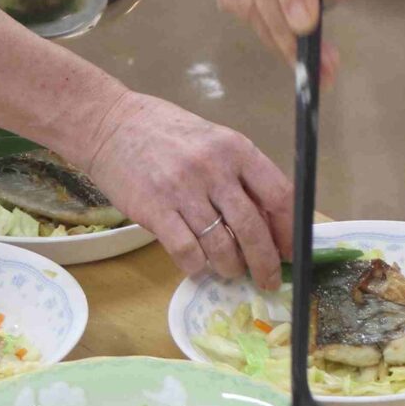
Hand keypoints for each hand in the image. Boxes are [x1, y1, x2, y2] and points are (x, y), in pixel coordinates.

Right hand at [72, 89, 294, 288]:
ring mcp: (183, 190)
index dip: (290, 230)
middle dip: (265, 263)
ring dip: (230, 267)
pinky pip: (186, 252)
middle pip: (252, 228)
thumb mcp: (213, 142)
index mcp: (236, 148)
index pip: (279, 195)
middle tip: (267, 281)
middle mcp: (214, 168)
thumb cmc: (167, 133)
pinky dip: (196, 267)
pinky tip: (197, 267)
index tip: (292, 252)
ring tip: (230, 271)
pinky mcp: (155, 210)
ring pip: (221, 246)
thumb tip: (268, 222)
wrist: (112, 124)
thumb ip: (240, 176)